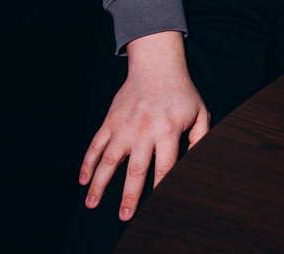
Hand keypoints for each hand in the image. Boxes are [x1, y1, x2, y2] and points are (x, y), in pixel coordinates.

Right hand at [79, 31, 209, 219]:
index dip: (161, 187)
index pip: (165, 166)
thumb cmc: (181, 93)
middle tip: (125, 216)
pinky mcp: (110, 121)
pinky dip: (87, 163)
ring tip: (92, 204)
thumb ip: (200, 138)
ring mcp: (124, 127)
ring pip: (109, 161)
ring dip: (99, 184)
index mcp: (167, 131)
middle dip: (129, 196)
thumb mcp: (199, 112)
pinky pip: (95, 145)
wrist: (157, 67)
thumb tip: (197, 160)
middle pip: (135, 170)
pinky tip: (83, 179)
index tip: (157, 205)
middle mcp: (144, 131)